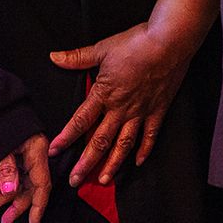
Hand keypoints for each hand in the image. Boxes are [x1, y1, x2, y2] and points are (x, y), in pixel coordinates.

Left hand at [0, 135, 52, 222]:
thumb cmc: (0, 120)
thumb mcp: (2, 146)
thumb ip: (6, 169)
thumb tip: (9, 191)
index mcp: (37, 152)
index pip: (41, 185)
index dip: (38, 206)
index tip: (33, 222)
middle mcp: (36, 155)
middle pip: (32, 186)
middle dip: (18, 204)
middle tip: (5, 219)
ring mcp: (27, 155)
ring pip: (23, 182)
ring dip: (10, 196)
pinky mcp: (18, 154)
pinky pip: (16, 174)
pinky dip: (5, 184)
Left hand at [48, 0, 215, 188]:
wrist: (168, 42)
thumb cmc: (135, 43)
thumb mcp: (102, 48)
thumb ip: (78, 57)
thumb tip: (54, 57)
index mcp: (105, 93)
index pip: (81, 120)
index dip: (67, 137)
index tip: (54, 151)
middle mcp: (121, 108)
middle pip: (100, 140)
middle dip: (86, 162)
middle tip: (74, 180)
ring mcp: (140, 112)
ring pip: (124, 144)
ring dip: (113, 163)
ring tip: (103, 179)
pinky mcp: (158, 110)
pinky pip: (150, 135)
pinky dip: (144, 150)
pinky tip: (138, 162)